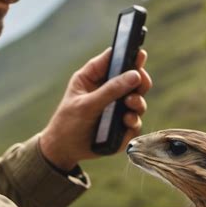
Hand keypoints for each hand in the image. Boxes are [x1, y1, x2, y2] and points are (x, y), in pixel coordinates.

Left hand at [39, 48, 151, 170]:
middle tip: (140, 84)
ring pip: (138, 99)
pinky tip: (126, 122)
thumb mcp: (86, 104)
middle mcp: (107, 90)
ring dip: (138, 101)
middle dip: (140, 81)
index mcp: (94, 77)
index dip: (128, 55)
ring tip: (130, 104)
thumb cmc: (68, 122)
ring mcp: (116, 107)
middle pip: (133, 78)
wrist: (65, 151)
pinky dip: (133, 121)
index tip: (140, 55)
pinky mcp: (121, 125)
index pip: (114, 60)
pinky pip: (135, 121)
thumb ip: (110, 90)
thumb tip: (134, 75)